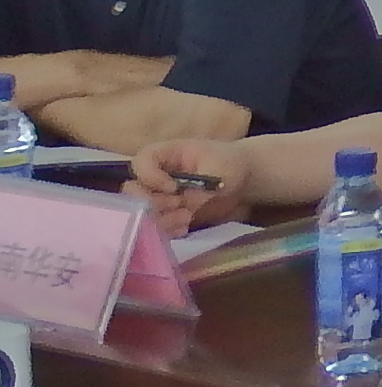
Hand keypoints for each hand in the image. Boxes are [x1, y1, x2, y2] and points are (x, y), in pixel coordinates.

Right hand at [126, 139, 247, 235]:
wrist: (243, 181)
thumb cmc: (229, 164)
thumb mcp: (220, 167)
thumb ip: (200, 186)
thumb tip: (185, 204)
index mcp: (164, 155)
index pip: (140, 163)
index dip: (151, 177)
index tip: (174, 187)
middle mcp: (154, 177)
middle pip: (133, 192)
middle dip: (153, 202)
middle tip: (179, 204)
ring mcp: (157, 198)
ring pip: (141, 212)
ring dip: (161, 219)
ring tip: (186, 217)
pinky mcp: (165, 216)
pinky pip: (154, 227)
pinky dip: (166, 231)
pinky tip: (184, 229)